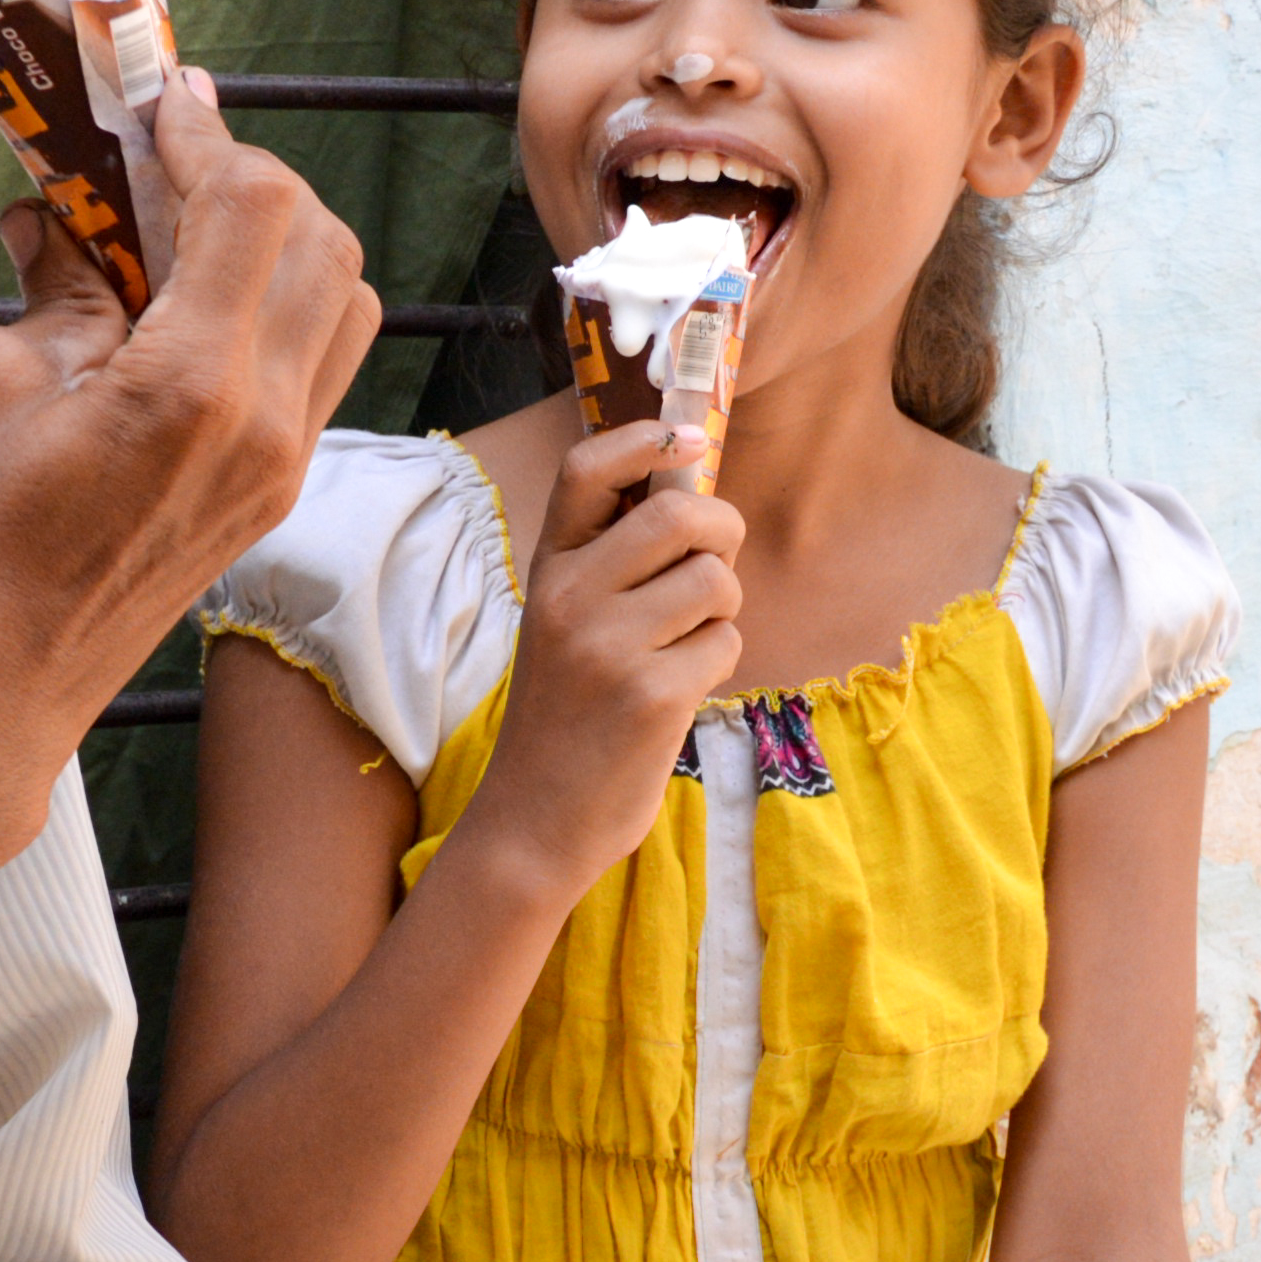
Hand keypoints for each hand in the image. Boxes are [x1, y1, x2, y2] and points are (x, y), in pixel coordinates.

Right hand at [0, 61, 379, 774]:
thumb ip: (55, 282)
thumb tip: (61, 213)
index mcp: (195, 384)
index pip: (256, 205)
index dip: (209, 136)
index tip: (163, 108)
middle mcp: (266, 422)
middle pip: (325, 241)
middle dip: (255, 179)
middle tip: (173, 161)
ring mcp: (283, 462)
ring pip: (345, 303)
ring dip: (286, 242)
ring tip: (191, 229)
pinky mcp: (275, 490)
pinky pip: (320, 366)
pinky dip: (281, 308)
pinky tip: (198, 302)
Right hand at [453, 417, 744, 895]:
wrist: (535, 819)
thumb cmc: (565, 715)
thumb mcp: (564, 625)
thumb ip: (611, 564)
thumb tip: (688, 491)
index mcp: (548, 571)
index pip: (587, 470)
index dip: (645, 442)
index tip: (687, 442)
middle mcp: (570, 599)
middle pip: (681, 516)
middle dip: (722, 533)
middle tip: (714, 567)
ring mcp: (609, 648)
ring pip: (715, 581)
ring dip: (723, 608)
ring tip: (688, 642)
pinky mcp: (651, 696)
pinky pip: (726, 643)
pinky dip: (719, 662)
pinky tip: (681, 689)